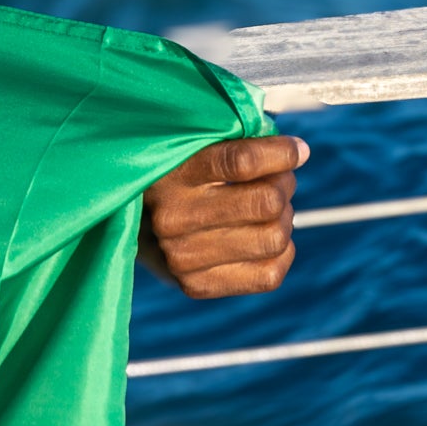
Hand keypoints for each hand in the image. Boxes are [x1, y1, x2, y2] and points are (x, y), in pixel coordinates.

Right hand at [139, 135, 306, 297]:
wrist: (129, 221)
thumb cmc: (175, 170)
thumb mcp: (191, 144)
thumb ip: (235, 140)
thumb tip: (297, 152)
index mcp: (170, 174)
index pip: (241, 162)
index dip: (280, 153)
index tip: (295, 149)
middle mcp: (171, 218)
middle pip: (266, 203)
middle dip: (284, 185)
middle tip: (278, 179)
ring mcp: (181, 258)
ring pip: (274, 238)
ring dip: (284, 218)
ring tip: (271, 207)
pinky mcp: (195, 285)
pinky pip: (269, 274)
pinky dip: (282, 252)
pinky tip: (266, 234)